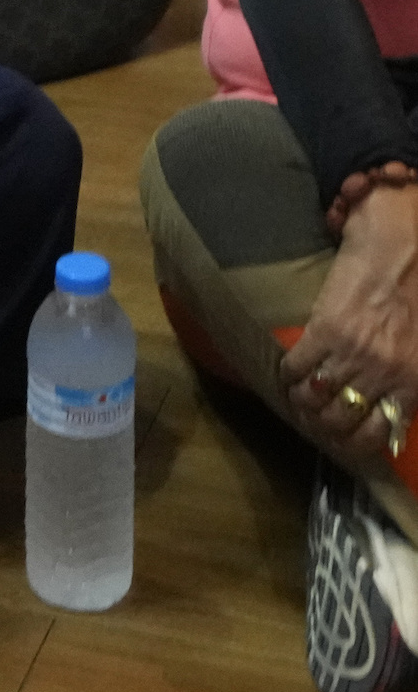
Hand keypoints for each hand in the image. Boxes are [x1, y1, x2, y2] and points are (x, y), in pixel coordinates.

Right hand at [282, 186, 417, 465]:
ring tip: (298, 396)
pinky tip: (289, 370)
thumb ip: (410, 385)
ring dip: (300, 402)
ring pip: (313, 399)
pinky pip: (296, 367)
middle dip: (322, 426)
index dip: (352, 443)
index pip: (376, 434)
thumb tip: (390, 416)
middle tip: (314, 419)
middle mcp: (384, 375)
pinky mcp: (325, 330)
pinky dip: (287, 374)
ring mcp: (353, 354)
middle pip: (339, 421)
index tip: (341, 439)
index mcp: (414, 382)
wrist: (406, 248)